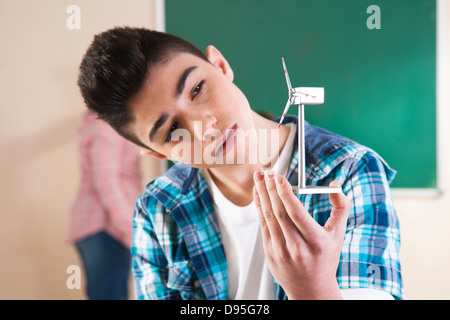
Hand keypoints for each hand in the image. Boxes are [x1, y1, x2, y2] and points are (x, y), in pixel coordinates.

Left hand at [253, 169, 350, 299]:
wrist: (311, 289)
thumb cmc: (326, 259)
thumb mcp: (339, 234)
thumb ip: (341, 208)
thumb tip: (335, 184)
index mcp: (316, 241)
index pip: (296, 213)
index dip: (285, 193)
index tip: (279, 177)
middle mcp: (297, 247)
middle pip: (279, 212)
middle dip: (271, 188)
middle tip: (267, 172)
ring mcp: (281, 251)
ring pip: (268, 217)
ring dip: (262, 194)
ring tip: (260, 177)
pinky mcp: (270, 253)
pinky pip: (263, 225)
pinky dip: (259, 207)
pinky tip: (258, 194)